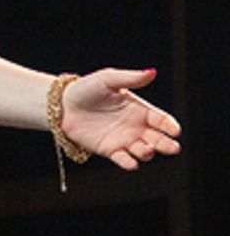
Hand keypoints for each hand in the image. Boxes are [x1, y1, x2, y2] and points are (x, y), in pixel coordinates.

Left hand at [61, 68, 181, 170]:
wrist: (62, 105)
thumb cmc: (86, 89)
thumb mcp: (108, 79)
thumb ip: (130, 78)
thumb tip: (152, 72)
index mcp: (140, 109)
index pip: (161, 119)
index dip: (170, 125)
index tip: (175, 130)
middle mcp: (136, 127)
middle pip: (158, 139)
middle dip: (167, 144)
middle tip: (172, 148)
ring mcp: (124, 140)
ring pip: (144, 151)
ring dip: (147, 153)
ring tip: (146, 149)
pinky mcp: (109, 150)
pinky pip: (123, 159)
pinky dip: (128, 163)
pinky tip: (132, 163)